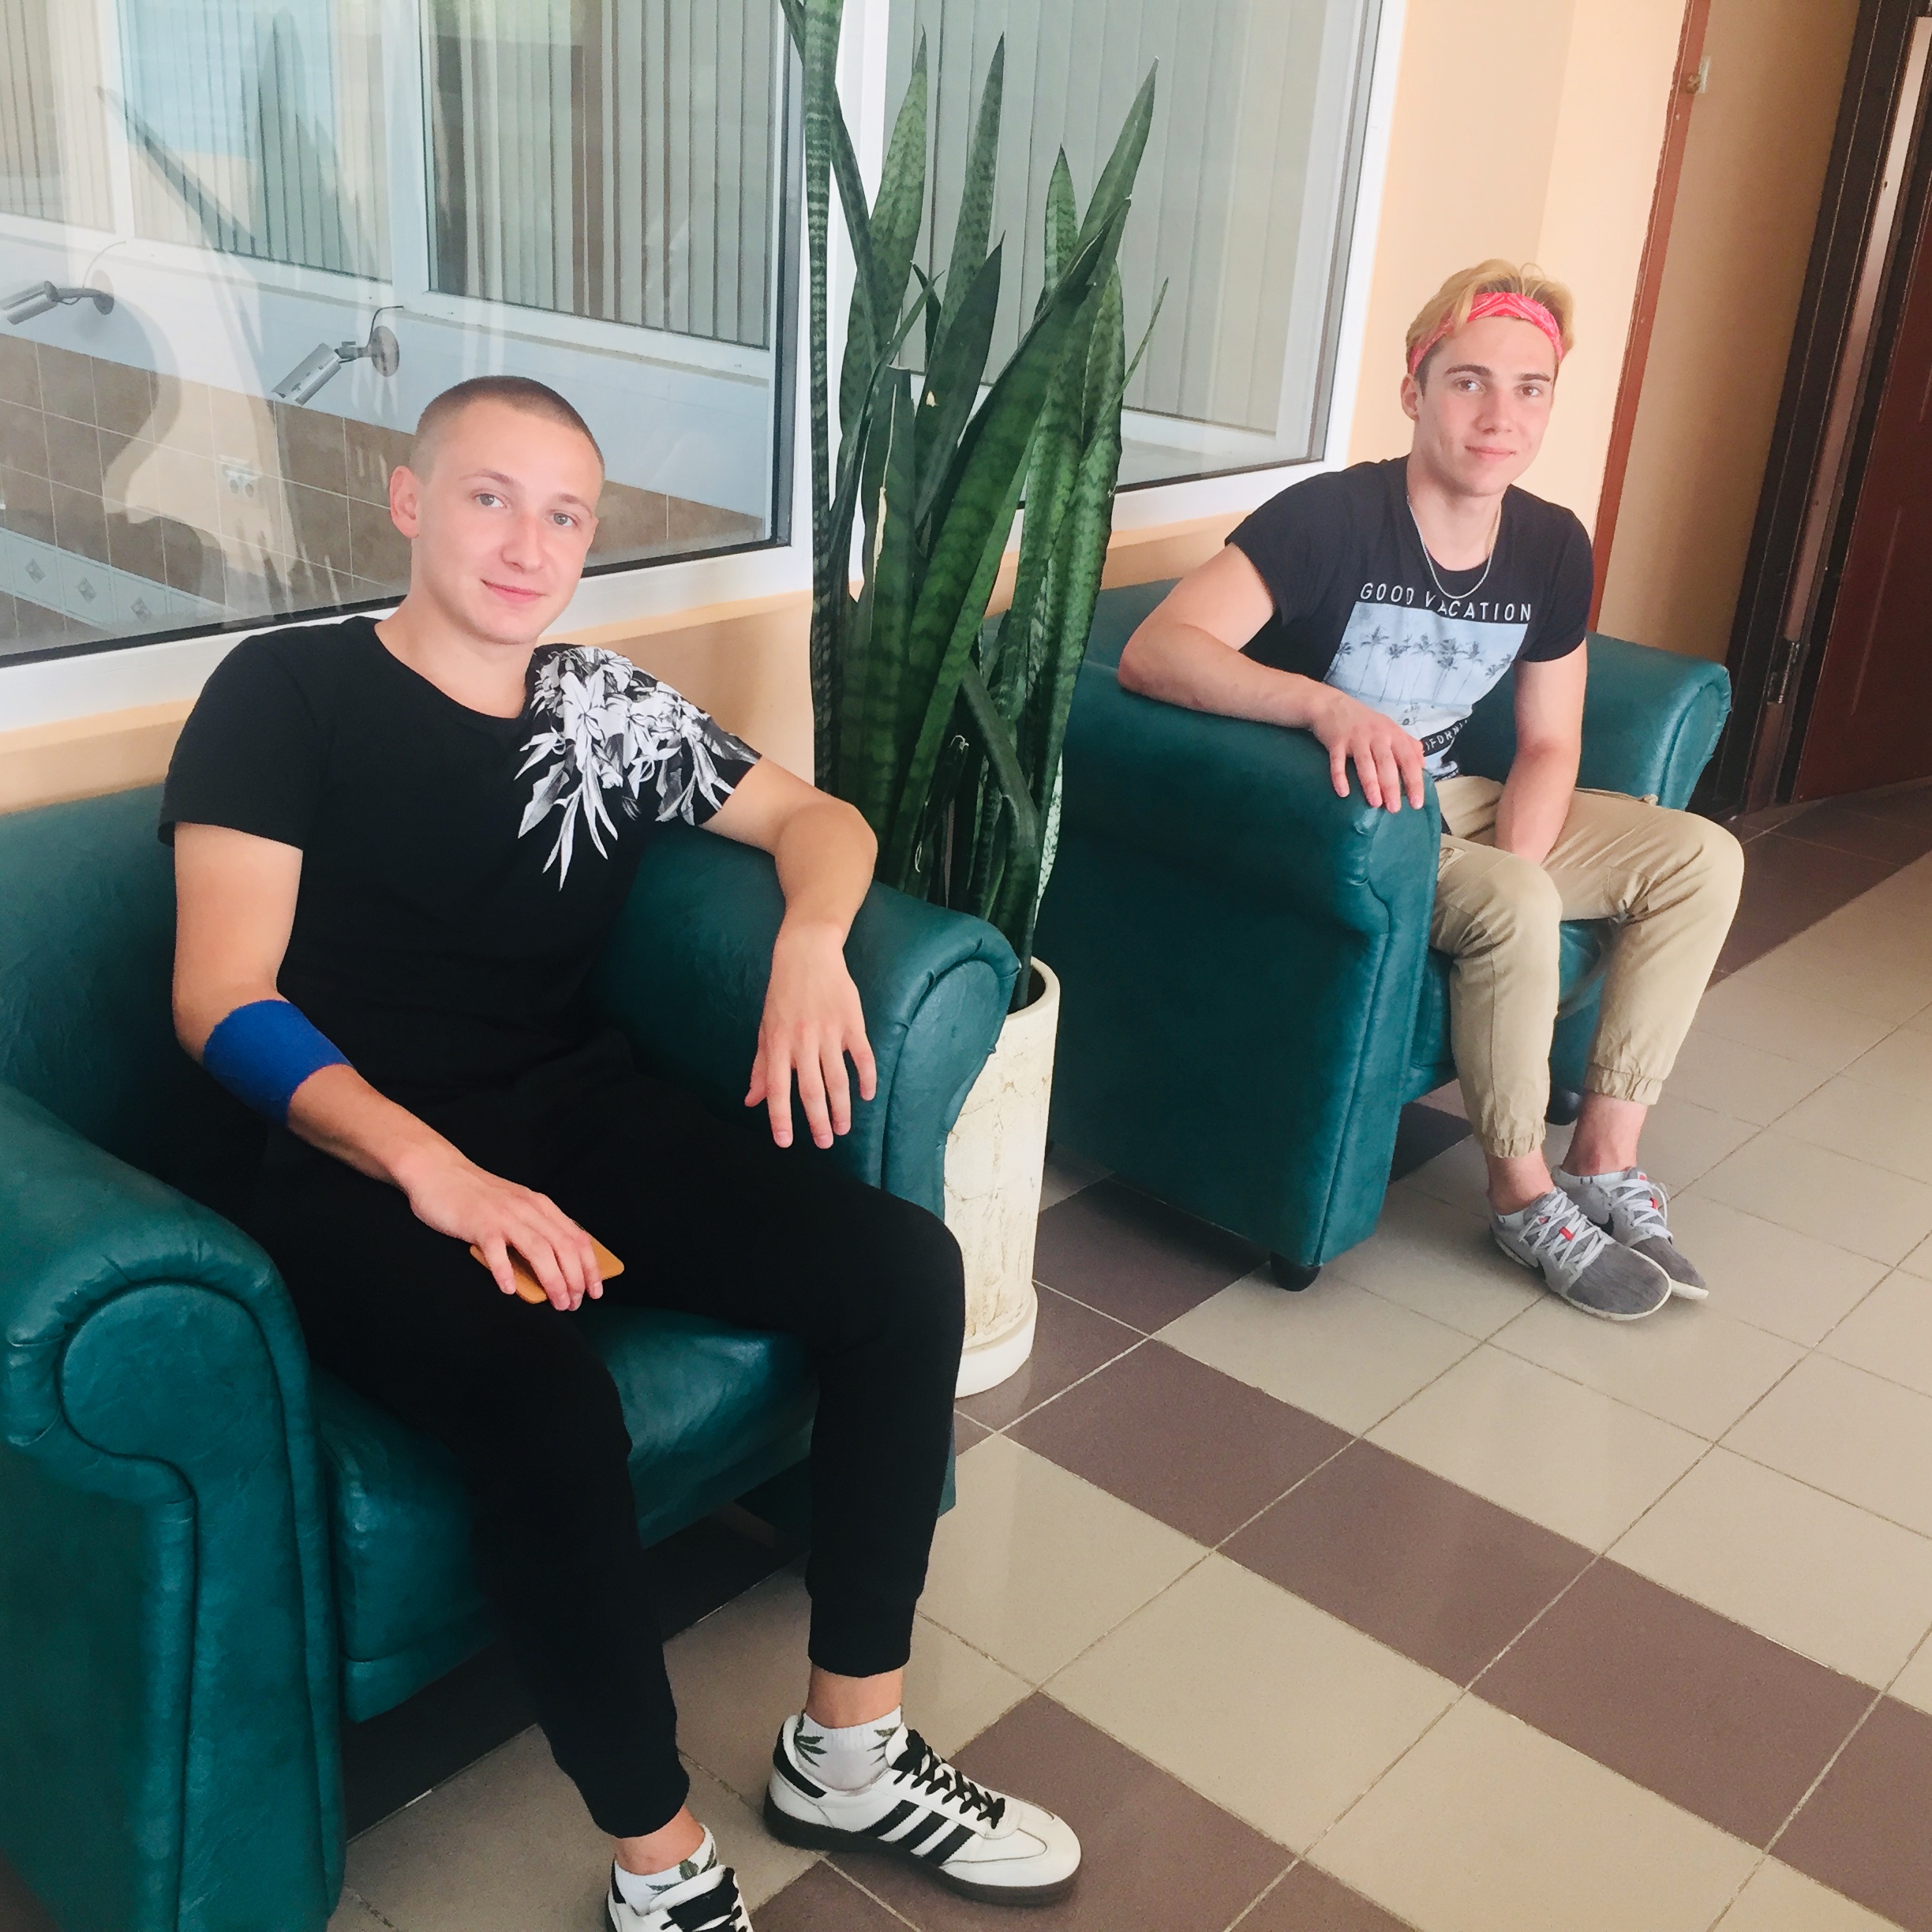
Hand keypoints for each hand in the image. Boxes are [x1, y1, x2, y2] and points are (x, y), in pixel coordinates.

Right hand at [398, 1147, 602, 1309]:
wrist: (438, 1171)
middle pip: (563, 1247)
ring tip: (557, 1302)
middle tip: (573, 1304)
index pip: (577, 1238)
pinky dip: (505, 1271)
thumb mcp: (516, 1205)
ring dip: (552, 1280)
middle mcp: (527, 1209)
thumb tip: (556, 1263)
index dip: (590, 1267)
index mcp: (540, 1205)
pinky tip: (510, 1289)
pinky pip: (496, 1250)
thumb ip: (535, 1226)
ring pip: (539, 1250)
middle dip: (574, 1279)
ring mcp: (504, 1216)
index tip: (595, 1291)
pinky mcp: (479, 1224)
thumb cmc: (477, 1196)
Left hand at [746, 920, 877, 1149]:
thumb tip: (751, 1101)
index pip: (778, 1088)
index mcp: (778, 1044)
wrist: (806, 954)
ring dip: (841, 1107)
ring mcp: (829, 1032)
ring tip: (843, 1128)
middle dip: (817, 1121)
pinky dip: (866, 1078)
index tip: (784, 1142)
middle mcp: (803, 1041)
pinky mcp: (852, 1023)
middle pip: (811, 1090)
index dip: (780, 1117)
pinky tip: (867, 1095)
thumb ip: (761, 1067)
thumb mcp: (765, 1029)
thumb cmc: (782, 994)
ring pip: (837, 1079)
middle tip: (824, 1143)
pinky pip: (862, 1057)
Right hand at [1308, 689, 1425, 811]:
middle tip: (1394, 809)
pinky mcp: (1336, 741)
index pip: (1409, 760)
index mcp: (1393, 734)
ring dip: (1370, 784)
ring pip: (1365, 763)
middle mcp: (1377, 736)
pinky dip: (1339, 777)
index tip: (1417, 803)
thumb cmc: (1364, 721)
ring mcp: (1356, 738)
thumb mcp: (1390, 728)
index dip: (1414, 782)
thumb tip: (1423, 765)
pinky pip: (1337, 762)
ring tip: (1375, 803)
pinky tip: (1343, 793)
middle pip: (1387, 764)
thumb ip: (1408, 744)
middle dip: (1392, 787)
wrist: (1331, 705)